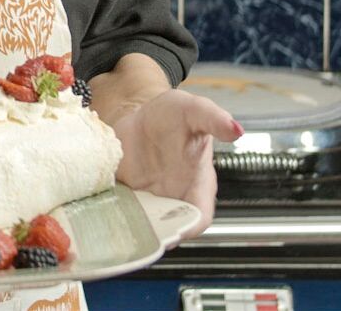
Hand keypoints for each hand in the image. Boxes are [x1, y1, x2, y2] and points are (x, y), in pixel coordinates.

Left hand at [109, 89, 240, 240]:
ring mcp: (150, 201)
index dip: (191, 227)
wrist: (139, 116)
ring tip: (121, 222)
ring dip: (135, 227)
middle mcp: (175, 197)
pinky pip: (123, 214)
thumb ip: (213, 118)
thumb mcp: (193, 109)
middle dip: (158, 233)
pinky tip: (104, 209)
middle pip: (171, 227)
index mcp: (198, 183)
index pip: (200, 216)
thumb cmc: (172, 114)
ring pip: (145, 225)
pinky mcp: (128, 198)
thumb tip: (236, 130)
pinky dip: (115, 215)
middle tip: (142, 230)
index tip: (176, 230)